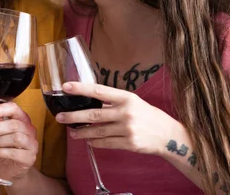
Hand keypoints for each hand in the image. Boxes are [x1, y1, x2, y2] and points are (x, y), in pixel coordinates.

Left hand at [0, 102, 38, 181]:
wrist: (10, 169)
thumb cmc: (4, 147)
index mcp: (22, 119)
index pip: (14, 109)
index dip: (1, 109)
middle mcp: (29, 130)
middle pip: (15, 124)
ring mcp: (31, 144)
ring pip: (16, 138)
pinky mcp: (29, 157)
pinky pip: (14, 153)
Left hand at [56, 82, 179, 154]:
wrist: (169, 135)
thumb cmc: (148, 115)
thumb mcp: (133, 102)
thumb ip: (113, 101)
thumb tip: (89, 99)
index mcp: (127, 98)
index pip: (99, 91)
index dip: (81, 88)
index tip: (66, 86)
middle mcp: (126, 112)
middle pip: (94, 113)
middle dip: (74, 116)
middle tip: (60, 117)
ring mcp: (127, 129)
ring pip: (97, 131)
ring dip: (82, 132)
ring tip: (72, 131)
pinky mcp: (129, 144)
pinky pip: (105, 143)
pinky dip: (94, 142)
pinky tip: (87, 140)